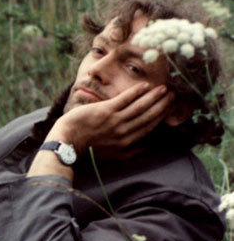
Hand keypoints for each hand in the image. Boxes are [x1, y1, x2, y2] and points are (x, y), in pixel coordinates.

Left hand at [52, 83, 174, 156]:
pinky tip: (145, 86)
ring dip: (154, 97)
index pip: (149, 126)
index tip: (171, 108)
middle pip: (148, 116)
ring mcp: (114, 121)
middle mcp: (123, 132)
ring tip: (164, 89)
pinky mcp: (105, 111)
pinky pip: (124, 100)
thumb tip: (146, 148)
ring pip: (140, 107)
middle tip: (174, 95)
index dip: (162, 116)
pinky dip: (136, 92)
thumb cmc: (88, 148)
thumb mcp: (111, 155)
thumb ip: (129, 152)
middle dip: (163, 105)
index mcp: (126, 142)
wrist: (67, 142)